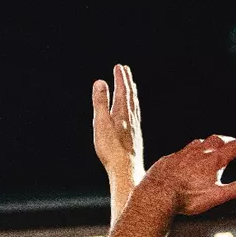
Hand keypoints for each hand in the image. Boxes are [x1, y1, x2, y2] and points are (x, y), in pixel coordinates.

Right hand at [92, 64, 143, 181]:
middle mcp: (131, 118)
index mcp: (122, 112)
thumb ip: (100, 102)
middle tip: (126, 71)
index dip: (120, 78)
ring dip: (132, 94)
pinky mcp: (135, 137)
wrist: (126, 169)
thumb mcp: (101, 123)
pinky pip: (135, 116)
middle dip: (127, 82)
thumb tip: (100, 82)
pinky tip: (132, 113)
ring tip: (131, 87)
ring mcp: (135, 128)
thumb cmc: (111, 148)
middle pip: (131, 95)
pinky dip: (133, 108)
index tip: (119, 66)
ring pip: (134, 106)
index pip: (123, 90)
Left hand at [143, 135, 235, 215]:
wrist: (157, 194)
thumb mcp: (218, 195)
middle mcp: (198, 152)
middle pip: (218, 140)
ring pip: (199, 142)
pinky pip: (182, 151)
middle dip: (229, 140)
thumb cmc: (188, 197)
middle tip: (235, 142)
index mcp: (213, 160)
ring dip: (210, 143)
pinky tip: (188, 158)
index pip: (235, 147)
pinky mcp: (169, 159)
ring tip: (213, 146)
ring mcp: (182, 154)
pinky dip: (191, 151)